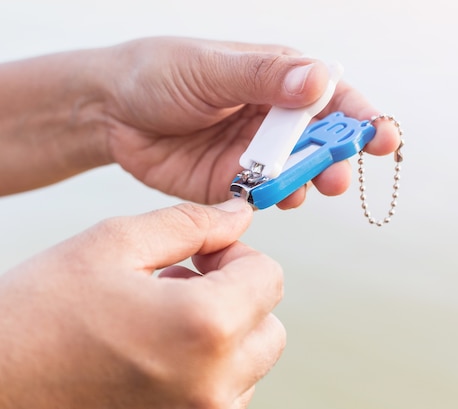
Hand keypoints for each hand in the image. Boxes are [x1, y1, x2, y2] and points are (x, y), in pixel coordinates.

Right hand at [0, 199, 284, 408]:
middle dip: (237, 296)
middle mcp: (214, 384)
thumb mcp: (114, 244)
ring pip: (250, 363)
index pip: (270, 277)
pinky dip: (207, 369)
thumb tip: (239, 216)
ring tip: (162, 319)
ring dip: (223, 334)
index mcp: (204, 326)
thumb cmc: (39, 315)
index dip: (236, 256)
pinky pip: (225, 395)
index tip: (200, 256)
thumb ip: (192, 223)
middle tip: (183, 284)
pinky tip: (158, 352)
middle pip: (270, 325)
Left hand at [101, 37, 400, 207]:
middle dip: (338, 158)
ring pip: (300, 171)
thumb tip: (318, 80)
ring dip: (309, 182)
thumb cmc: (159, 74)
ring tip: (304, 188)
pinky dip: (278, 199)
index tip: (381, 136)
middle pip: (323, 140)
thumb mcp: (210, 67)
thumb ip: (264, 77)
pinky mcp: (238, 182)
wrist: (111, 112)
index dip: (362, 116)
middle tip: (338, 174)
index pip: (332, 96)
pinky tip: (276, 198)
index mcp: (279, 78)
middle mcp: (275, 117)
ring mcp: (259, 152)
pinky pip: (268, 194)